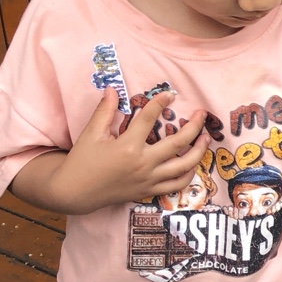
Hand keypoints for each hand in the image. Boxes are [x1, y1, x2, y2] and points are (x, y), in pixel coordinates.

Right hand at [50, 89, 208, 214]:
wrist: (75, 192)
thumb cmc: (82, 161)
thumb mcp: (91, 134)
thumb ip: (105, 111)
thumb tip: (112, 89)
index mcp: (127, 147)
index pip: (149, 119)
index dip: (160, 103)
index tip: (170, 94)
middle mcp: (142, 164)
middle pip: (177, 143)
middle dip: (194, 126)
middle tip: (202, 114)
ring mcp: (148, 179)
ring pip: (183, 166)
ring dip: (199, 151)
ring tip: (206, 137)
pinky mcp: (149, 191)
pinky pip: (176, 185)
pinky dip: (189, 174)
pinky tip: (193, 163)